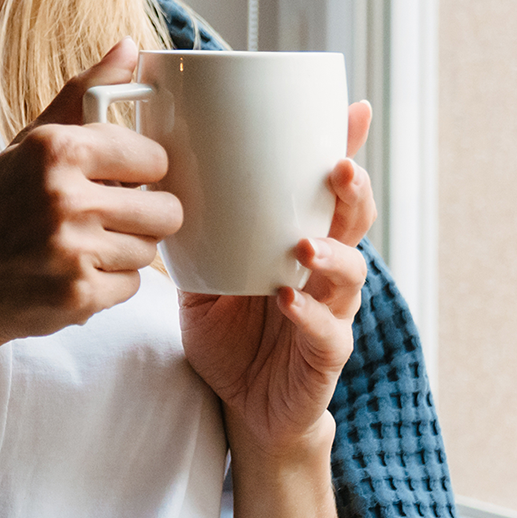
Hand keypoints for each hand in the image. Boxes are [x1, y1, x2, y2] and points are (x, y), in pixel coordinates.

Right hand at [0, 39, 184, 349]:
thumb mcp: (28, 145)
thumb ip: (83, 95)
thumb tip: (131, 47)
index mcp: (57, 149)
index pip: (155, 158)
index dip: (141, 174)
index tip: (117, 181)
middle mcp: (65, 196)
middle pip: (166, 211)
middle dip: (143, 219)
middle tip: (103, 221)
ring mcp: (72, 250)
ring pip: (150, 251)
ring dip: (123, 253)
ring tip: (80, 249)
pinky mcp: (78, 296)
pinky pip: (132, 287)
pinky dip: (108, 287)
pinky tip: (71, 276)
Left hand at [179, 101, 375, 458]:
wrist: (242, 407)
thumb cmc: (229, 334)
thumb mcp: (204, 275)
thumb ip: (196, 234)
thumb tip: (160, 177)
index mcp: (303, 243)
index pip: (330, 191)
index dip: (347, 151)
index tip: (353, 111)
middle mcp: (325, 274)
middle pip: (356, 223)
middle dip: (354, 193)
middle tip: (339, 168)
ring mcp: (331, 314)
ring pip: (351, 275)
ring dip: (332, 254)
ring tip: (304, 243)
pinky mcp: (323, 357)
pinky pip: (327, 332)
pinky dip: (310, 314)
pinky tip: (288, 298)